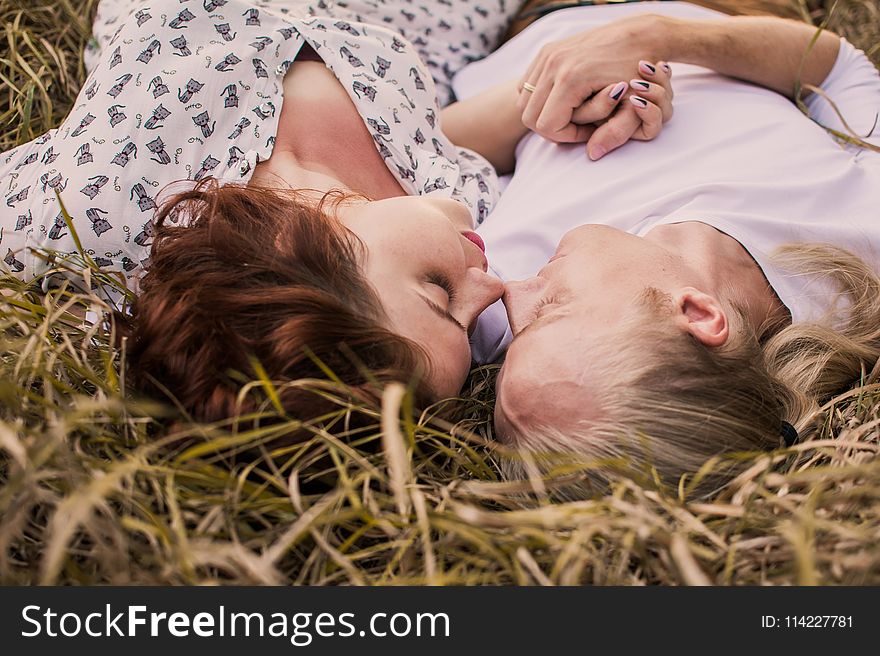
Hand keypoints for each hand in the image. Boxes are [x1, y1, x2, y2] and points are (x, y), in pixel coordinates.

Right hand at [516, 16, 672, 153]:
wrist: (642, 35)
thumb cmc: (641, 73)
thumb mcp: (634, 107)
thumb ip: (614, 133)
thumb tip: (593, 155)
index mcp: (571, 78)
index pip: (546, 126)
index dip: (565, 136)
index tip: (589, 131)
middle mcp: (553, 64)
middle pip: (529, 116)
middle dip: (552, 128)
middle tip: (579, 125)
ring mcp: (547, 55)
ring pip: (524, 101)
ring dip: (544, 113)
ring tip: (573, 112)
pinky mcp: (547, 50)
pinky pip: (527, 85)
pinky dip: (540, 98)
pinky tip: (564, 98)